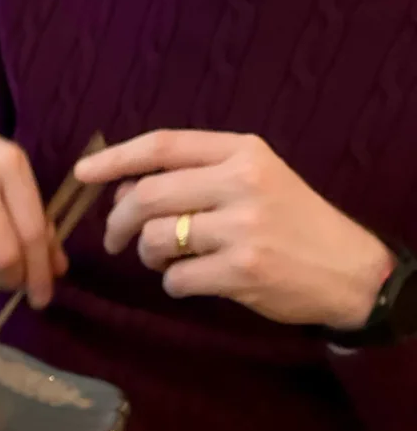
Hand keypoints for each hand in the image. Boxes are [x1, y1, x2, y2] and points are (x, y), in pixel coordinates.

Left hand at [73, 130, 394, 329]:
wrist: (347, 269)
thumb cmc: (292, 223)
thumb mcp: (256, 179)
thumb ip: (198, 176)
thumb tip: (125, 187)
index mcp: (242, 151)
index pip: (163, 145)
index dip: (115, 159)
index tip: (83, 173)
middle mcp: (242, 182)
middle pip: (147, 195)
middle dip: (119, 222)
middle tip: (116, 240)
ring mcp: (243, 226)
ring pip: (156, 240)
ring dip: (147, 256)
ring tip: (165, 261)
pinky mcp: (242, 269)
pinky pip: (176, 278)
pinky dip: (174, 285)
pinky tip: (194, 282)